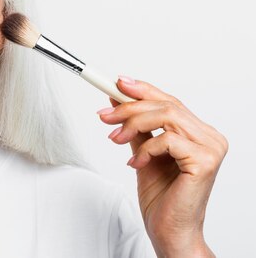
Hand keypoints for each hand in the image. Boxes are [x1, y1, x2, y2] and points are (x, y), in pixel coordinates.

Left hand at [97, 76, 227, 257]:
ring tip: (115, 139)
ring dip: (133, 124)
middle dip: (129, 107)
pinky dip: (145, 149)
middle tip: (104, 116)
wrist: (170, 232)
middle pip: (166, 106)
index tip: (116, 83)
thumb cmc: (162, 198)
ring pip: (167, 117)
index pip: (170, 101)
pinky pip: (168, 140)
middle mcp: (209, 137)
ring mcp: (211, 148)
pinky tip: (136, 164)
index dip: (142, 89)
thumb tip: (117, 99)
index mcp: (198, 133)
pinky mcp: (205, 161)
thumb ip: (135, 128)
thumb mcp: (143, 153)